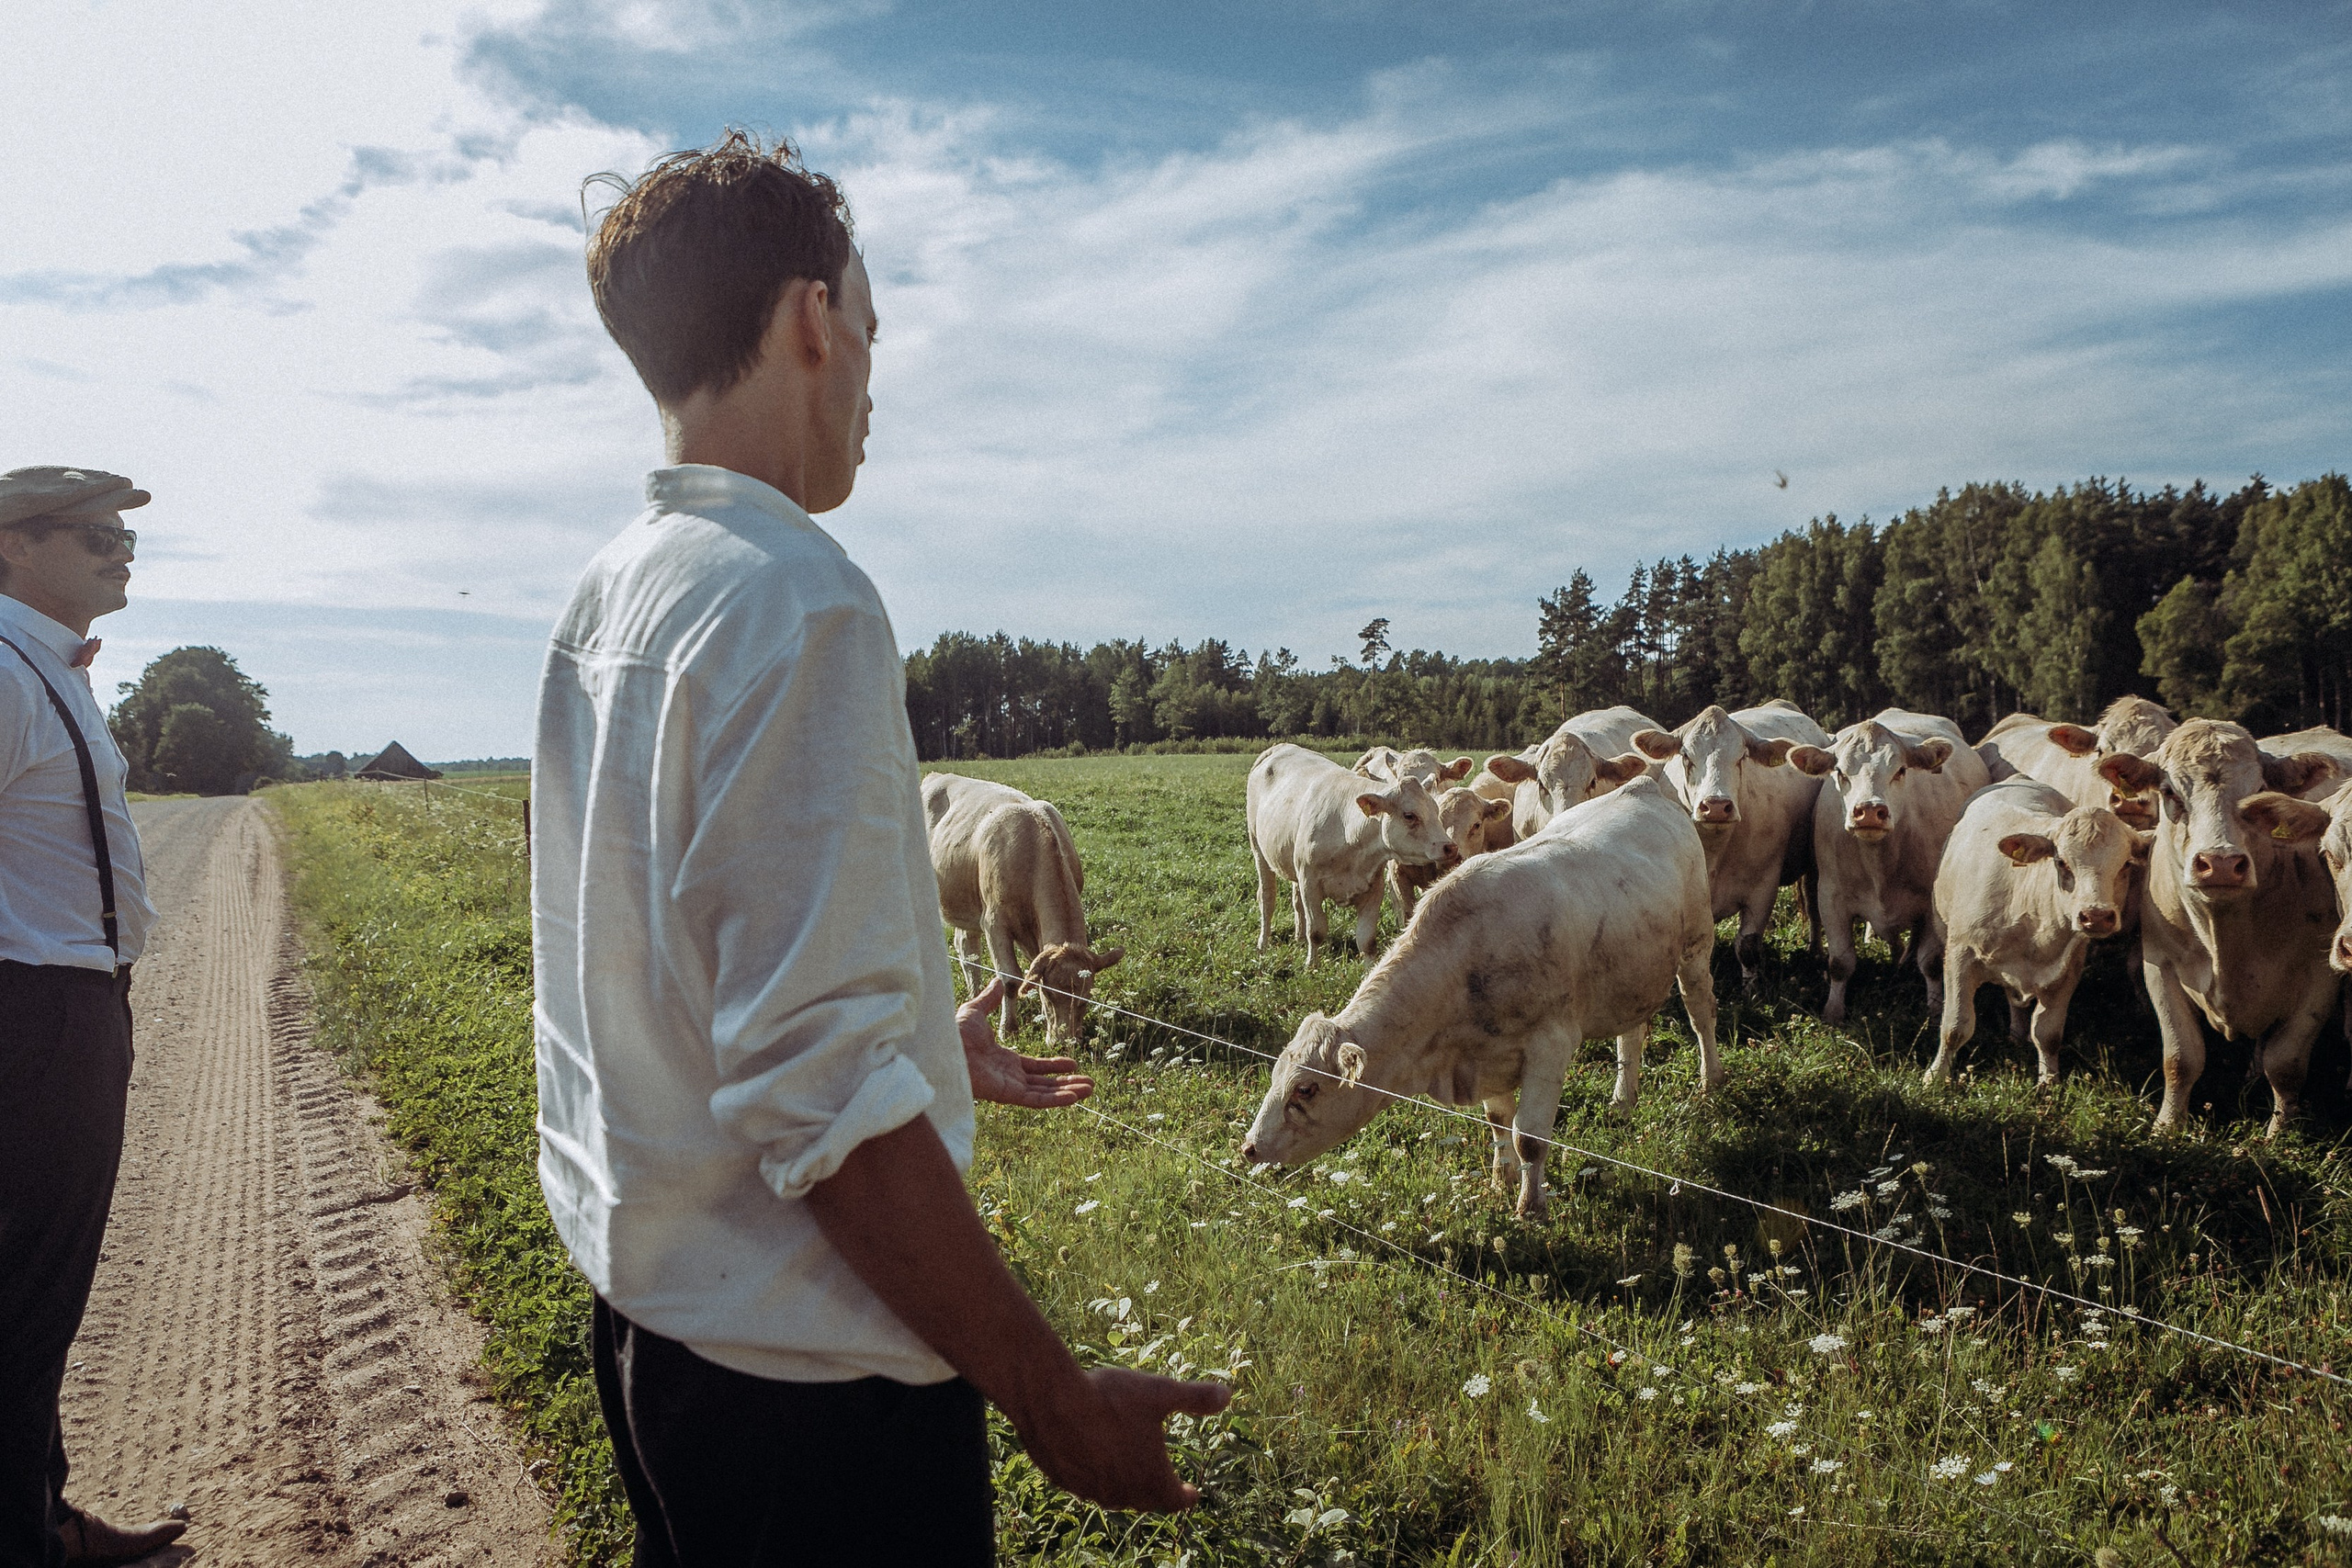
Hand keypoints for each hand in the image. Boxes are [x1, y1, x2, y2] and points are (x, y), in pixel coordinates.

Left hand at [959, 978, 1093, 1107]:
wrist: (943, 1046)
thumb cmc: (953, 1032)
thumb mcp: (975, 1011)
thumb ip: (989, 1000)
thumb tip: (998, 981)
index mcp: (1002, 1061)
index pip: (1033, 1068)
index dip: (1053, 1067)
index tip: (1072, 1064)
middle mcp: (1007, 1077)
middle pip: (1043, 1083)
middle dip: (1067, 1083)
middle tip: (1089, 1084)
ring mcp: (1008, 1087)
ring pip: (1044, 1093)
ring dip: (1068, 1092)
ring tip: (1090, 1089)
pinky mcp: (1007, 1095)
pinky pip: (1036, 1100)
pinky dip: (1055, 1100)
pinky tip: (1074, 1097)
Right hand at [1013, 1366, 1232, 1511]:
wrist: (1051, 1402)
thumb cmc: (1111, 1398)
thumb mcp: (1160, 1392)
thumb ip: (1195, 1397)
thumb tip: (1227, 1395)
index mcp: (1151, 1477)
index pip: (1176, 1500)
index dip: (1186, 1497)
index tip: (1192, 1493)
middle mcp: (1121, 1492)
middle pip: (1145, 1501)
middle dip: (1157, 1491)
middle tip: (1163, 1483)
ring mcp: (1090, 1489)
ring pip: (1114, 1495)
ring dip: (1125, 1484)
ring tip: (1128, 1469)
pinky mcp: (1064, 1480)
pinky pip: (1085, 1484)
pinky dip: (1096, 1475)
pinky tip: (1093, 1456)